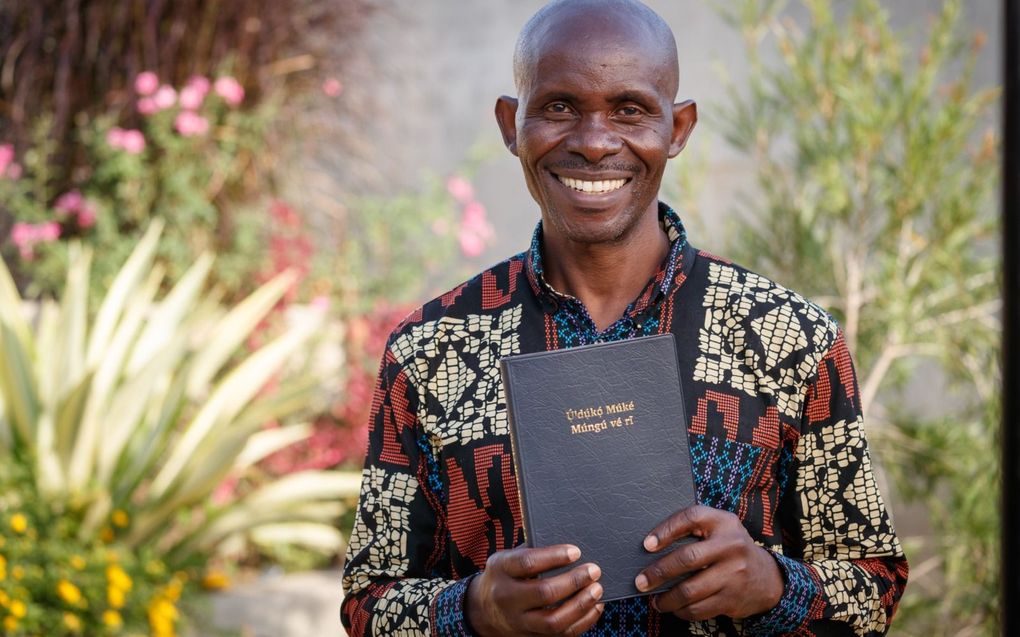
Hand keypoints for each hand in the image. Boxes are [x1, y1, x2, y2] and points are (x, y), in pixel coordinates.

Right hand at [466, 544, 604, 635]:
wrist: (483, 610)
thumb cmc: (504, 576)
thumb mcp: (507, 558)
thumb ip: (531, 551)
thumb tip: (569, 547)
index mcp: (501, 570)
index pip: (527, 563)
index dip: (554, 556)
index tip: (576, 551)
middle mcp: (507, 598)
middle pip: (544, 593)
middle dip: (573, 581)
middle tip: (593, 570)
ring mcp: (519, 621)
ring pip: (554, 621)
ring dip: (581, 605)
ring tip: (597, 589)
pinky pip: (561, 635)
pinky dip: (583, 621)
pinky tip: (594, 607)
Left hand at [634, 505, 782, 620]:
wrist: (767, 577)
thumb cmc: (729, 549)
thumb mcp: (719, 529)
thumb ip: (693, 530)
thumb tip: (651, 547)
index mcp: (724, 522)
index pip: (691, 518)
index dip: (666, 530)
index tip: (647, 545)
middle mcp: (731, 546)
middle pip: (687, 558)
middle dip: (659, 572)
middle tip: (641, 581)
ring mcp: (734, 574)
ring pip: (690, 589)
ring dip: (666, 598)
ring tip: (655, 600)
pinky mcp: (732, 599)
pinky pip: (699, 608)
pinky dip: (681, 610)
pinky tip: (674, 608)